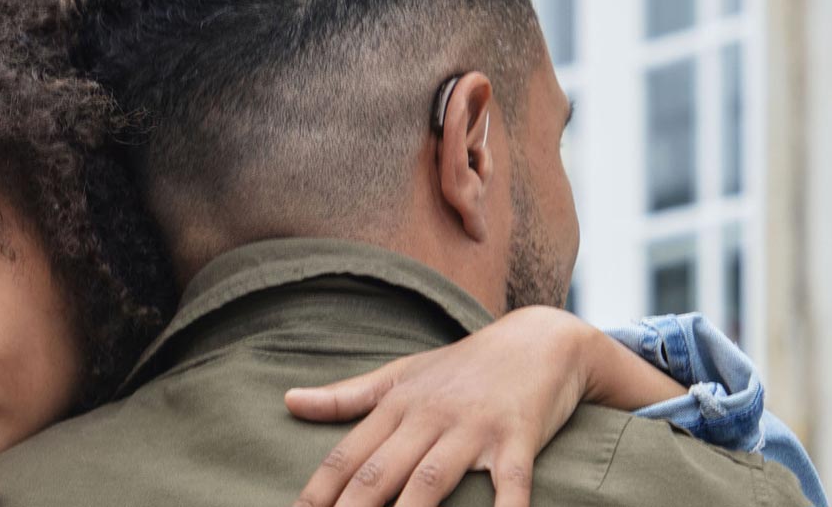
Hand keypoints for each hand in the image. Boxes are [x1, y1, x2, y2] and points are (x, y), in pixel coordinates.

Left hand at [283, 306, 600, 506]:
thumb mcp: (404, 374)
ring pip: (430, 482)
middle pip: (379, 474)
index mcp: (399, 405)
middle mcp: (430, 416)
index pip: (346, 457)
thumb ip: (348, 395)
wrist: (542, 338)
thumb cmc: (467, 365)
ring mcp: (474, 428)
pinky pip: (510, 483)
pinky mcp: (519, 438)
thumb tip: (289, 400)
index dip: (316, 494)